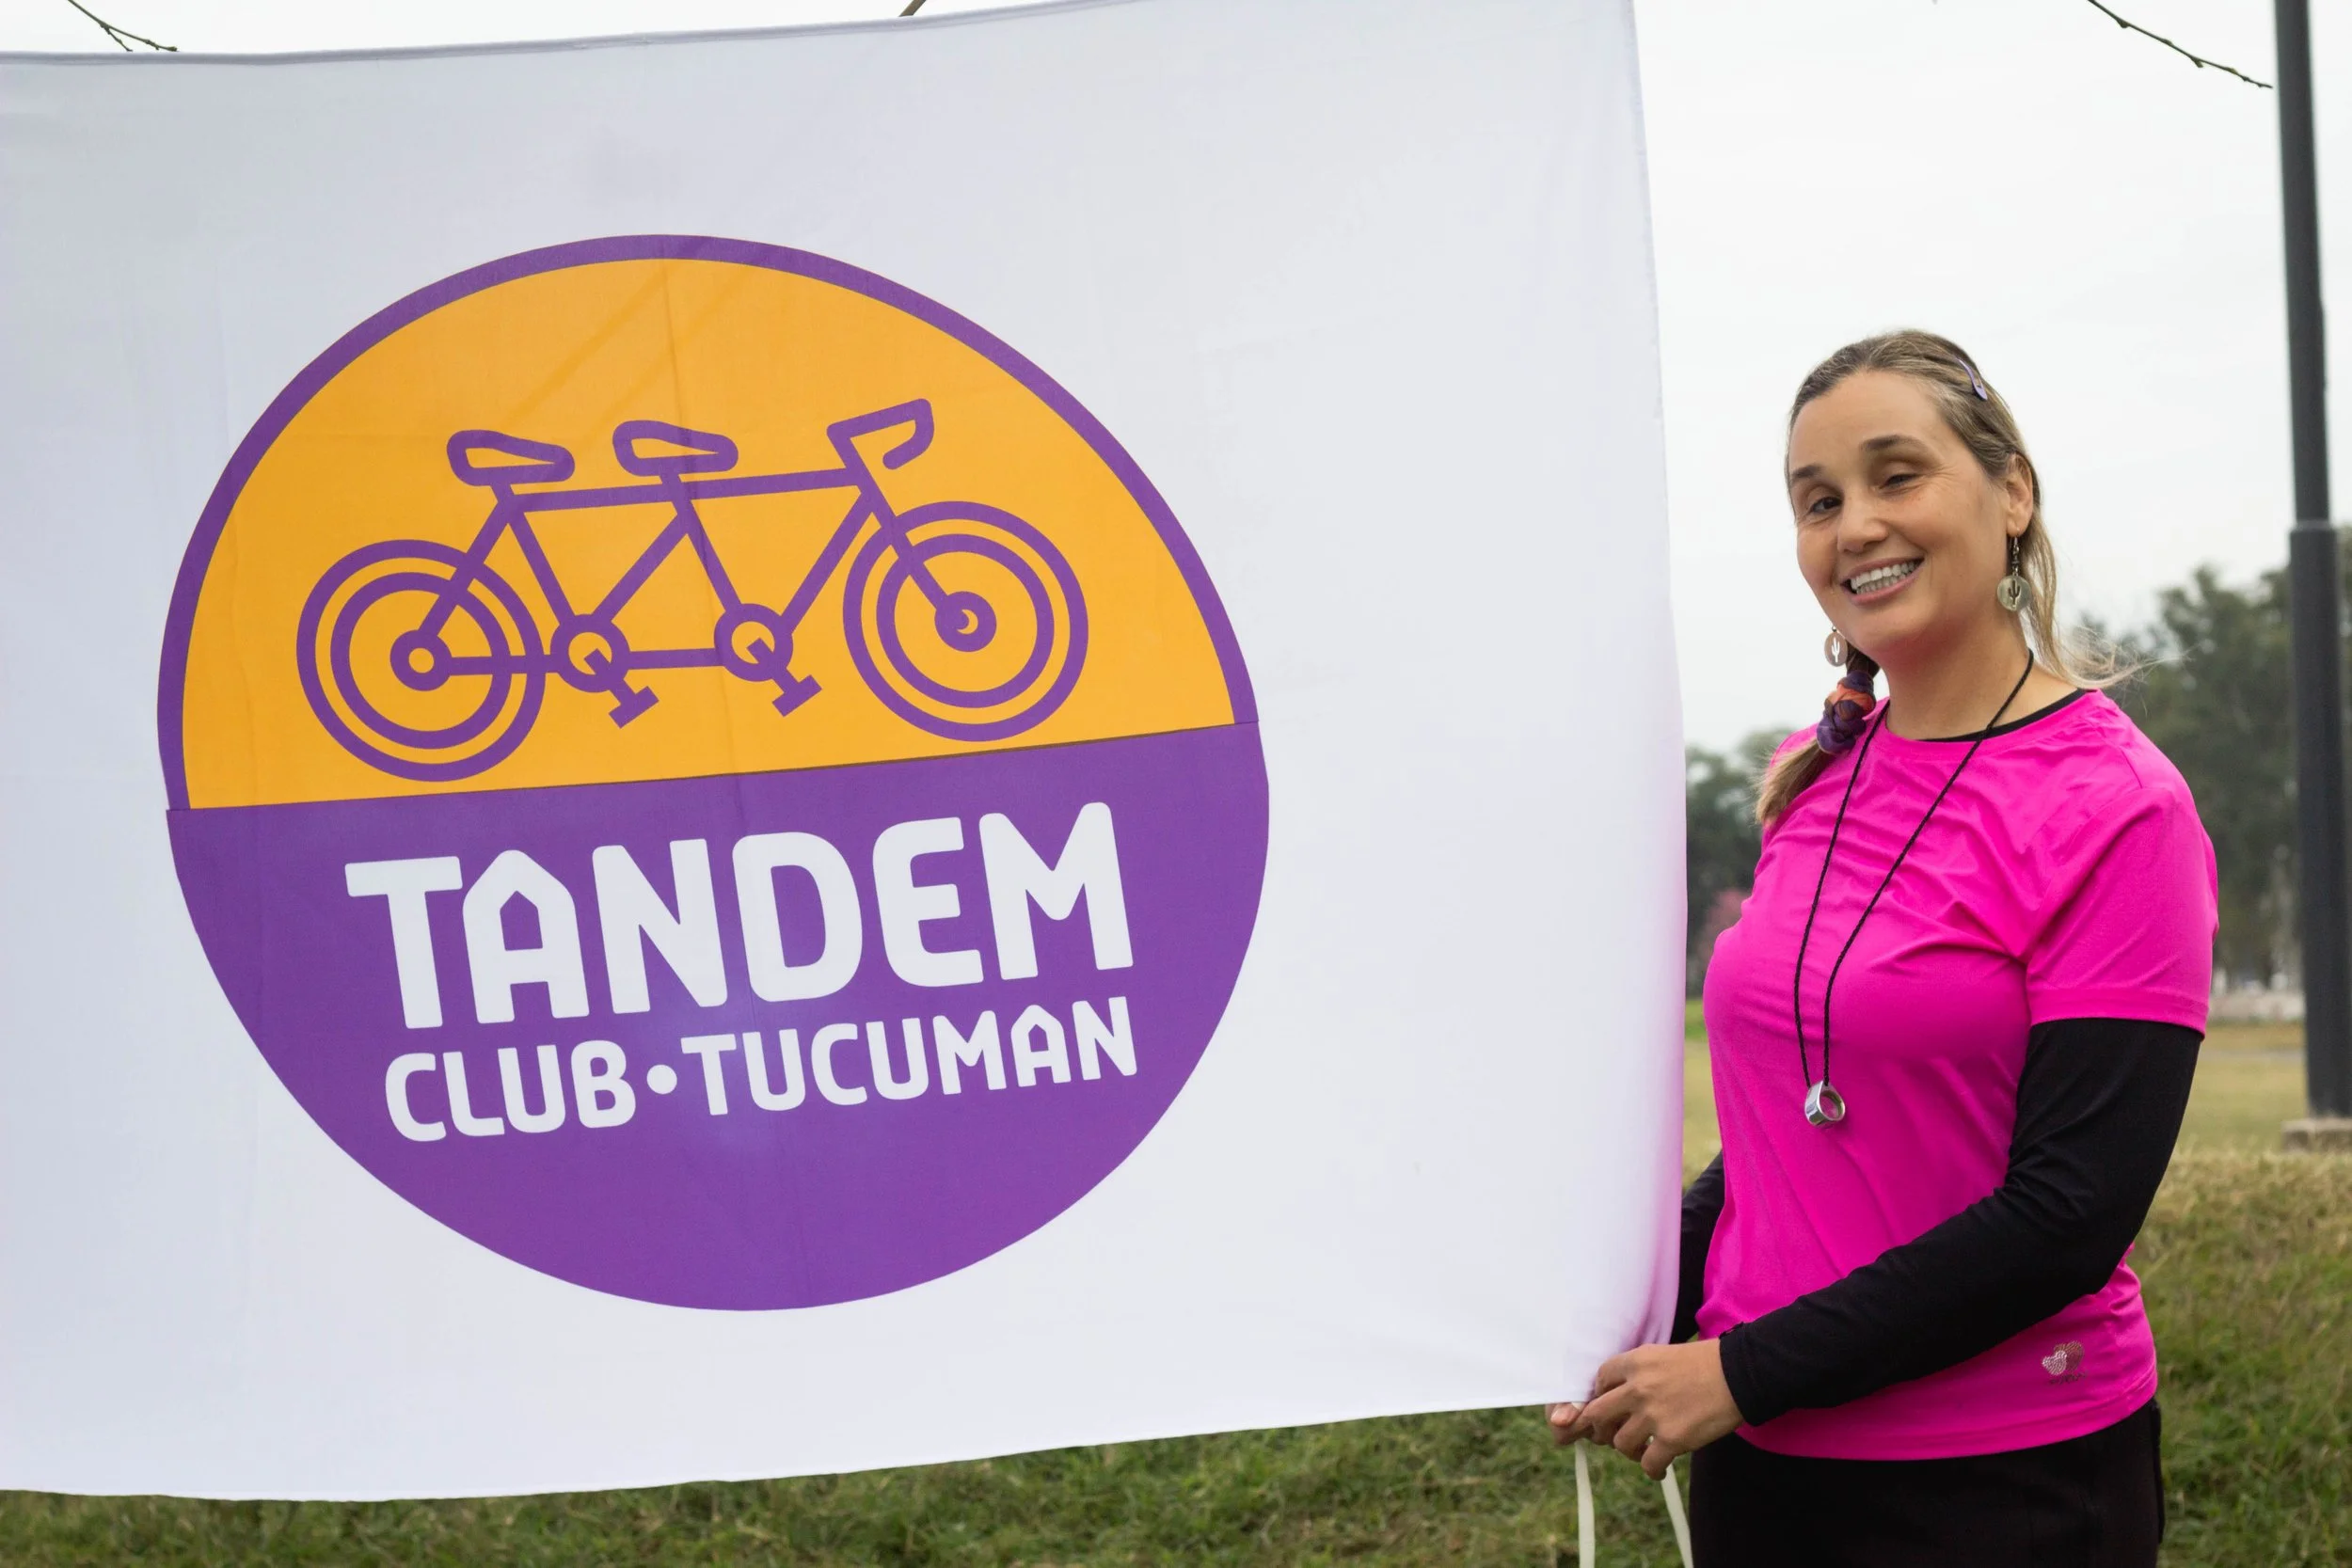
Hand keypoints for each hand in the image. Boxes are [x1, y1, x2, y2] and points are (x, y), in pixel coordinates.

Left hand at [1549, 1340, 1743, 1478]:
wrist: (1740, 1374)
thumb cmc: (1707, 1363)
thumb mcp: (1664, 1355)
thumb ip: (1640, 1372)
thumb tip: (1623, 1394)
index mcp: (1635, 1362)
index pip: (1600, 1381)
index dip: (1601, 1397)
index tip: (1609, 1408)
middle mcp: (1637, 1388)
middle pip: (1597, 1415)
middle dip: (1600, 1429)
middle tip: (1612, 1436)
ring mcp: (1652, 1415)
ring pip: (1620, 1443)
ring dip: (1629, 1451)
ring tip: (1644, 1451)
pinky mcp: (1671, 1439)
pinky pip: (1648, 1464)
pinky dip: (1652, 1470)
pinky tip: (1660, 1470)